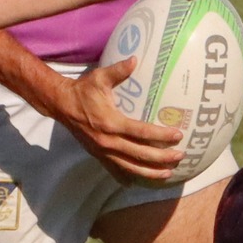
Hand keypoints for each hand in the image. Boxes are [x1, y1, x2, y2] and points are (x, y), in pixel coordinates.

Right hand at [53, 55, 183, 186]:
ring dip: (149, 172)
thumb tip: (135, 59)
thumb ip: (118, 71)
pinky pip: (115, 170)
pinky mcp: (98, 155)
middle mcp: (108, 141)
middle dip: (162, 158)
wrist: (61, 105)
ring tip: (167, 173)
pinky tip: (139, 182)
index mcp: (111, 122)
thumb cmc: (83, 90)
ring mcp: (102, 151)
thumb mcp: (99, 78)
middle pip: (139, 154)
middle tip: (180, 156)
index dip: (161, 135)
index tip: (178, 135)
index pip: (141, 132)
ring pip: (129, 167)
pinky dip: (128, 177)